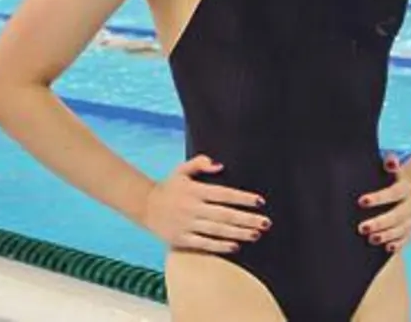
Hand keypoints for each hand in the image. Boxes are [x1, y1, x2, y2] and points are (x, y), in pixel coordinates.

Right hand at [141, 155, 269, 253]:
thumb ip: (199, 163)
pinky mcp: (181, 239)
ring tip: (256, 234)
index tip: (259, 201)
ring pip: (217, 230)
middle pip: (224, 214)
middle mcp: (191, 207)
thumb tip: (220, 165)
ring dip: (238, 233)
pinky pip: (204, 243)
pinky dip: (220, 246)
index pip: (223, 194)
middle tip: (266, 222)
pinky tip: (235, 246)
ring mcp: (186, 224)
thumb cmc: (168, 188)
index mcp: (194, 190)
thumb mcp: (181, 170)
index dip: (242, 198)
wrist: (144, 205)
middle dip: (247, 219)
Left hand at [357, 155, 410, 252]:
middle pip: (397, 214)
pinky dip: (397, 244)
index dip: (379, 197)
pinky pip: (406, 239)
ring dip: (387, 235)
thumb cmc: (384, 178)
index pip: (394, 192)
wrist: (403, 190)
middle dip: (380, 222)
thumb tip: (391, 161)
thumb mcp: (384, 169)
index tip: (361, 201)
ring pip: (402, 229)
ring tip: (371, 238)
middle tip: (362, 228)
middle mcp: (410, 203)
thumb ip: (388, 164)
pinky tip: (387, 248)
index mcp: (404, 186)